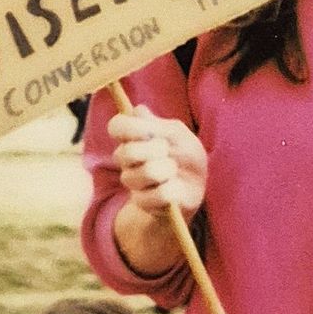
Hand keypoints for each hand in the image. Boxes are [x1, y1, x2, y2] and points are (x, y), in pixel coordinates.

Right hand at [108, 105, 207, 221]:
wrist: (196, 184)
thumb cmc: (185, 154)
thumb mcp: (178, 133)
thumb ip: (157, 125)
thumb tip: (138, 111)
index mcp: (132, 138)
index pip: (116, 126)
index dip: (130, 127)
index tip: (148, 131)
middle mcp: (127, 160)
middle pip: (126, 152)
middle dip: (154, 149)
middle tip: (166, 150)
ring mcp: (133, 182)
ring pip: (146, 173)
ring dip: (167, 169)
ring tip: (174, 170)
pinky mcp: (143, 203)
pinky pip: (159, 194)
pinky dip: (174, 188)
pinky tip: (176, 187)